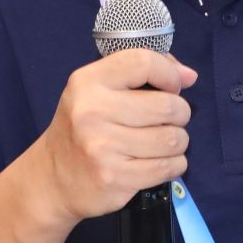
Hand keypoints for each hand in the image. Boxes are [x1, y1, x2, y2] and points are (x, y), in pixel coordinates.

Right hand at [37, 49, 197, 224]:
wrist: (52, 179)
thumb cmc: (83, 128)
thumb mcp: (99, 91)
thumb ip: (143, 73)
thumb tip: (190, 76)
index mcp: (88, 82)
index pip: (143, 62)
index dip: (169, 74)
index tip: (172, 87)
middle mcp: (92, 112)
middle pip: (167, 105)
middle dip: (179, 113)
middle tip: (169, 120)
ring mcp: (102, 147)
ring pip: (173, 139)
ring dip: (178, 142)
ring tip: (163, 142)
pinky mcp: (114, 177)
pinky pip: (168, 167)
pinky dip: (174, 164)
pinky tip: (160, 162)